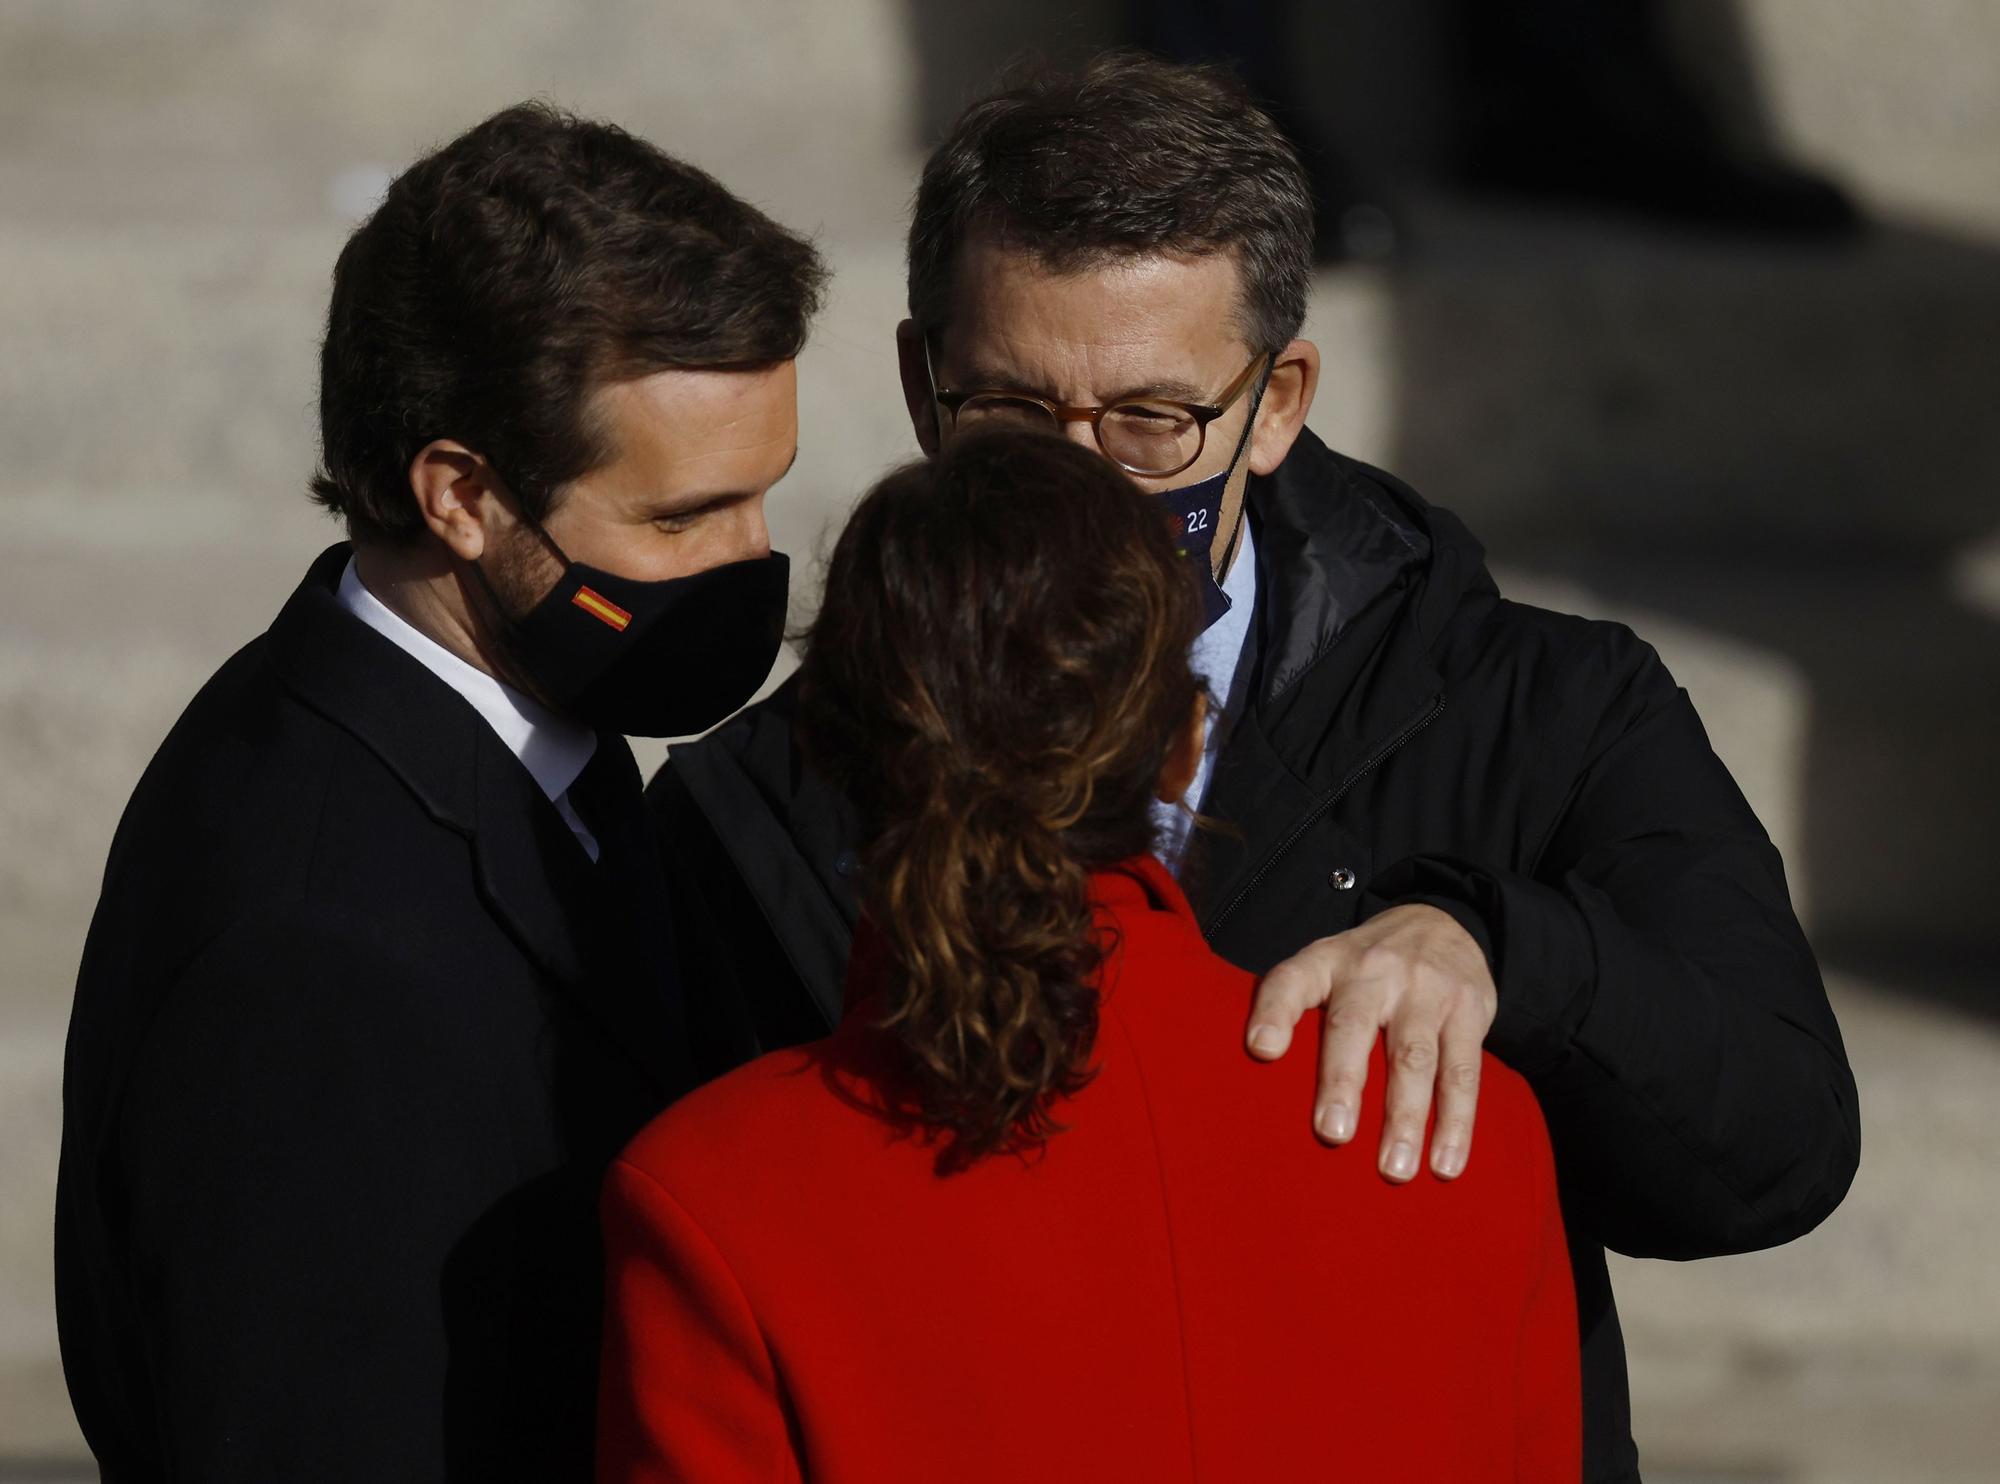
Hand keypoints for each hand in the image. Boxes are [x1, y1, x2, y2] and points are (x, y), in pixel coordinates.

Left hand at [1244, 904, 1496, 1182]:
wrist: (1443, 920)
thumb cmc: (1366, 967)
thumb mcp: (1326, 966)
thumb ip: (1295, 1010)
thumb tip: (1261, 1087)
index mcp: (1327, 962)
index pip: (1290, 980)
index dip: (1273, 1012)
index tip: (1261, 1049)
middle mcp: (1373, 971)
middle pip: (1353, 1025)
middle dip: (1342, 1080)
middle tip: (1332, 1133)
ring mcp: (1424, 990)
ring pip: (1414, 1057)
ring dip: (1405, 1117)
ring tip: (1394, 1169)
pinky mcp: (1468, 1011)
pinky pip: (1463, 1072)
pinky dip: (1456, 1122)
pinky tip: (1445, 1163)